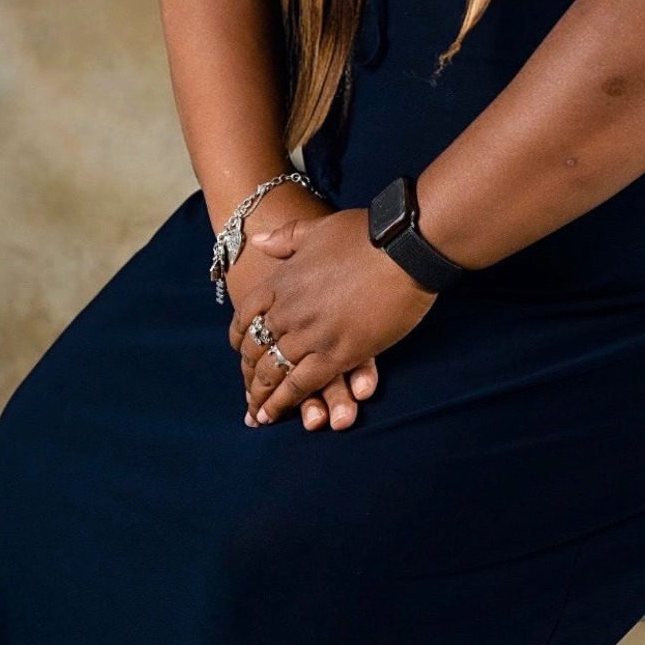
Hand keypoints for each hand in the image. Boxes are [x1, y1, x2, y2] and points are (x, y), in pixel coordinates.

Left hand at [223, 185, 378, 431]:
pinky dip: (284, 402)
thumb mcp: (318, 228)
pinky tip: (276, 415)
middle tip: (247, 391)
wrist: (404, 247)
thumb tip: (257, 240)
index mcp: (283, 281)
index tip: (240, 349)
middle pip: (256, 348)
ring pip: (274, 371)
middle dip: (249, 373)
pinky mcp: (338, 354)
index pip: (246, 315)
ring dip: (262, 395)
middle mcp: (289, 310)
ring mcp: (311, 334)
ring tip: (256, 414)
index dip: (240, 336)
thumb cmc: (367, 234)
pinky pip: (301, 384)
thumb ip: (286, 238)